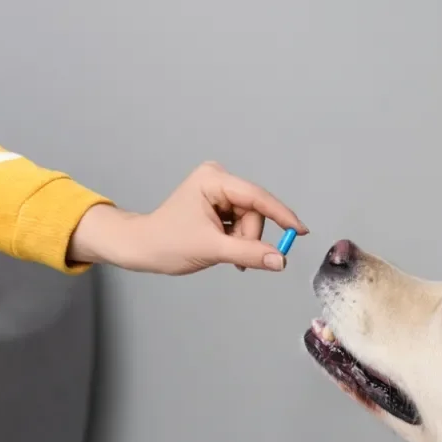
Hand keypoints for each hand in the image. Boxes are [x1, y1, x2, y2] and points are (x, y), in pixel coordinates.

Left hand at [67, 161, 307, 273]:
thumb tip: (280, 260)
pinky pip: (242, 223)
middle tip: (237, 257)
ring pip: (250, 220)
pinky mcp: (218, 205)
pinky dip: (239, 240)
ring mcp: (218, 192)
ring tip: (226, 255)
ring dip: (244, 241)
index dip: (281, 215)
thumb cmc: (166, 243)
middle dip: (250, 236)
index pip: (257, 197)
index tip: (300, 232)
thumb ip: (249, 254)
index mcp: (213, 180)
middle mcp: (217, 180)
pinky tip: (227, 250)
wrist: (142, 248)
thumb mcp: (212, 250)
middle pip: (255, 211)